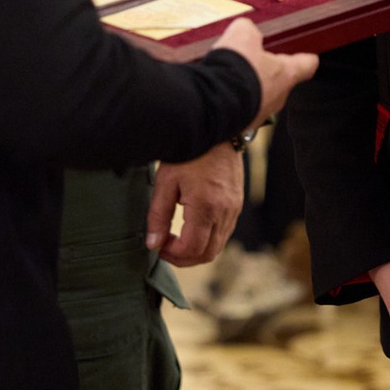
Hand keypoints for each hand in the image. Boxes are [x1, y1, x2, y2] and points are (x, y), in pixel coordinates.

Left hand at [146, 145, 242, 266]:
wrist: (218, 130)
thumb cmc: (189, 153)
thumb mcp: (166, 182)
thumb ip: (158, 216)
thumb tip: (153, 244)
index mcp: (205, 208)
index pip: (191, 249)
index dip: (172, 255)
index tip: (158, 246)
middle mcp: (224, 212)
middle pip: (207, 254)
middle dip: (184, 258)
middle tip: (166, 249)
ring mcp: (234, 209)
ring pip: (218, 246)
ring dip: (196, 250)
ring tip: (176, 239)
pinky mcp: (236, 204)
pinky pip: (224, 233)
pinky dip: (208, 239)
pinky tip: (192, 228)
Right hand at [212, 19, 317, 127]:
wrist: (212, 101)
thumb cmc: (235, 68)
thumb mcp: (242, 34)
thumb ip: (249, 30)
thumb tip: (246, 32)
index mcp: (286, 74)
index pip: (307, 66)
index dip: (306, 59)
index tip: (309, 57)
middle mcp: (278, 97)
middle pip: (280, 82)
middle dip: (266, 72)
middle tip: (252, 60)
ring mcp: (260, 114)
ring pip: (259, 97)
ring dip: (247, 87)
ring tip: (229, 75)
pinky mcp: (241, 125)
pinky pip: (241, 110)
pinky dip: (232, 100)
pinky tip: (219, 90)